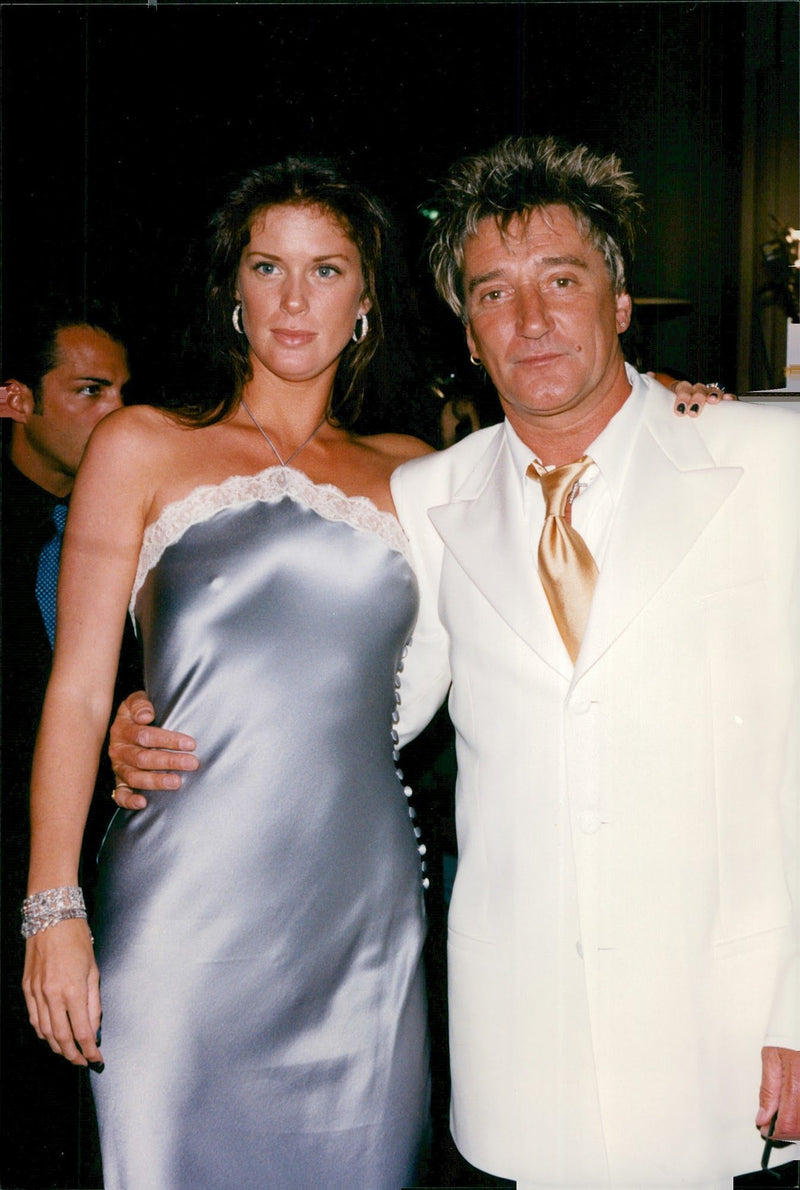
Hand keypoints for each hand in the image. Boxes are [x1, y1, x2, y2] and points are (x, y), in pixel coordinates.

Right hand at [22, 919, 102, 1067]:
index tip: (96, 1059)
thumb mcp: (94, 970)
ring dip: (57, 1046)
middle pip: (61, 1037)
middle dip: (73, 1054)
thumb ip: (94, 1002)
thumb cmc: (77, 939)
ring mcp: (36, 992)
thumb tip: (95, 1026)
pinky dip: (42, 1031)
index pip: (83, 1031)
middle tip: (82, 1061)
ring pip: (45, 1031)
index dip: (90, 1050)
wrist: (52, 917)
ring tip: (69, 1052)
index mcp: (73, 989)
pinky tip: (51, 1035)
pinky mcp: (27, 988)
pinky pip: (34, 1018)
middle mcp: (52, 994)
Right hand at [109, 690, 197, 809]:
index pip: (145, 736)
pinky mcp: (119, 782)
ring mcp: (119, 768)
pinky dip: (129, 801)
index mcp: (122, 730)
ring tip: (177, 782)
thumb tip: (146, 715)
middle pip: (143, 758)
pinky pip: (120, 795)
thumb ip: (140, 704)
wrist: (122, 724)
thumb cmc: (135, 713)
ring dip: (157, 781)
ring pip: (135, 777)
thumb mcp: (134, 701)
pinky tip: (143, 803)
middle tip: (192, 763)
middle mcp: (119, 751)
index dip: (168, 740)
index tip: (190, 744)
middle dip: (169, 761)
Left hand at [648, 373, 736, 416]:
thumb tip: (649, 374)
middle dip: (696, 399)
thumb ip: (655, 387)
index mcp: (681, 389)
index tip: (680, 410)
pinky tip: (730, 400)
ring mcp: (707, 395)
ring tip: (714, 401)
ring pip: (712, 390)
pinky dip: (729, 398)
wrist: (682, 411)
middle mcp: (695, 390)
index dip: (682, 397)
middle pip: (698, 389)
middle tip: (693, 412)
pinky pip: (726, 397)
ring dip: (713, 395)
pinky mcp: (718, 402)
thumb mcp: (661, 398)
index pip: (682, 388)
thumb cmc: (671, 404)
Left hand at [757, 1045, 799, 1140]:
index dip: (774, 1131)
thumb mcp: (771, 1057)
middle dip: (785, 1130)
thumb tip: (762, 1117)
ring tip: (785, 1111)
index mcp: (797, 1083)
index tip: (765, 1129)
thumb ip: (768, 1090)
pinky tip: (795, 1107)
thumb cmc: (790, 1037)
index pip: (788, 1124)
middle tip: (772, 1120)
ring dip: (796, 1125)